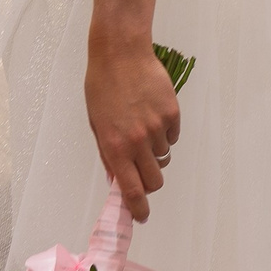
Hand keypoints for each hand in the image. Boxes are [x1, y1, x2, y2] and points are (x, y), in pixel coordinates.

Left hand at [85, 31, 180, 220]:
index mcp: (114, 147)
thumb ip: (108, 154)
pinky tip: (153, 114)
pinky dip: (165, 132)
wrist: (120, 54)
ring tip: (144, 127)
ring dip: (155, 151)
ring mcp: (157, 127)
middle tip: (143, 169)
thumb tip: (118, 178)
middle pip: (155, 180)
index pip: (131, 190)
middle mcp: (137, 141)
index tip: (141, 216)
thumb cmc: (102, 87)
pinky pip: (173, 136)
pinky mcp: (172, 113)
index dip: (138, 208)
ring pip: (164, 156)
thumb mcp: (97, 125)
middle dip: (150, 180)